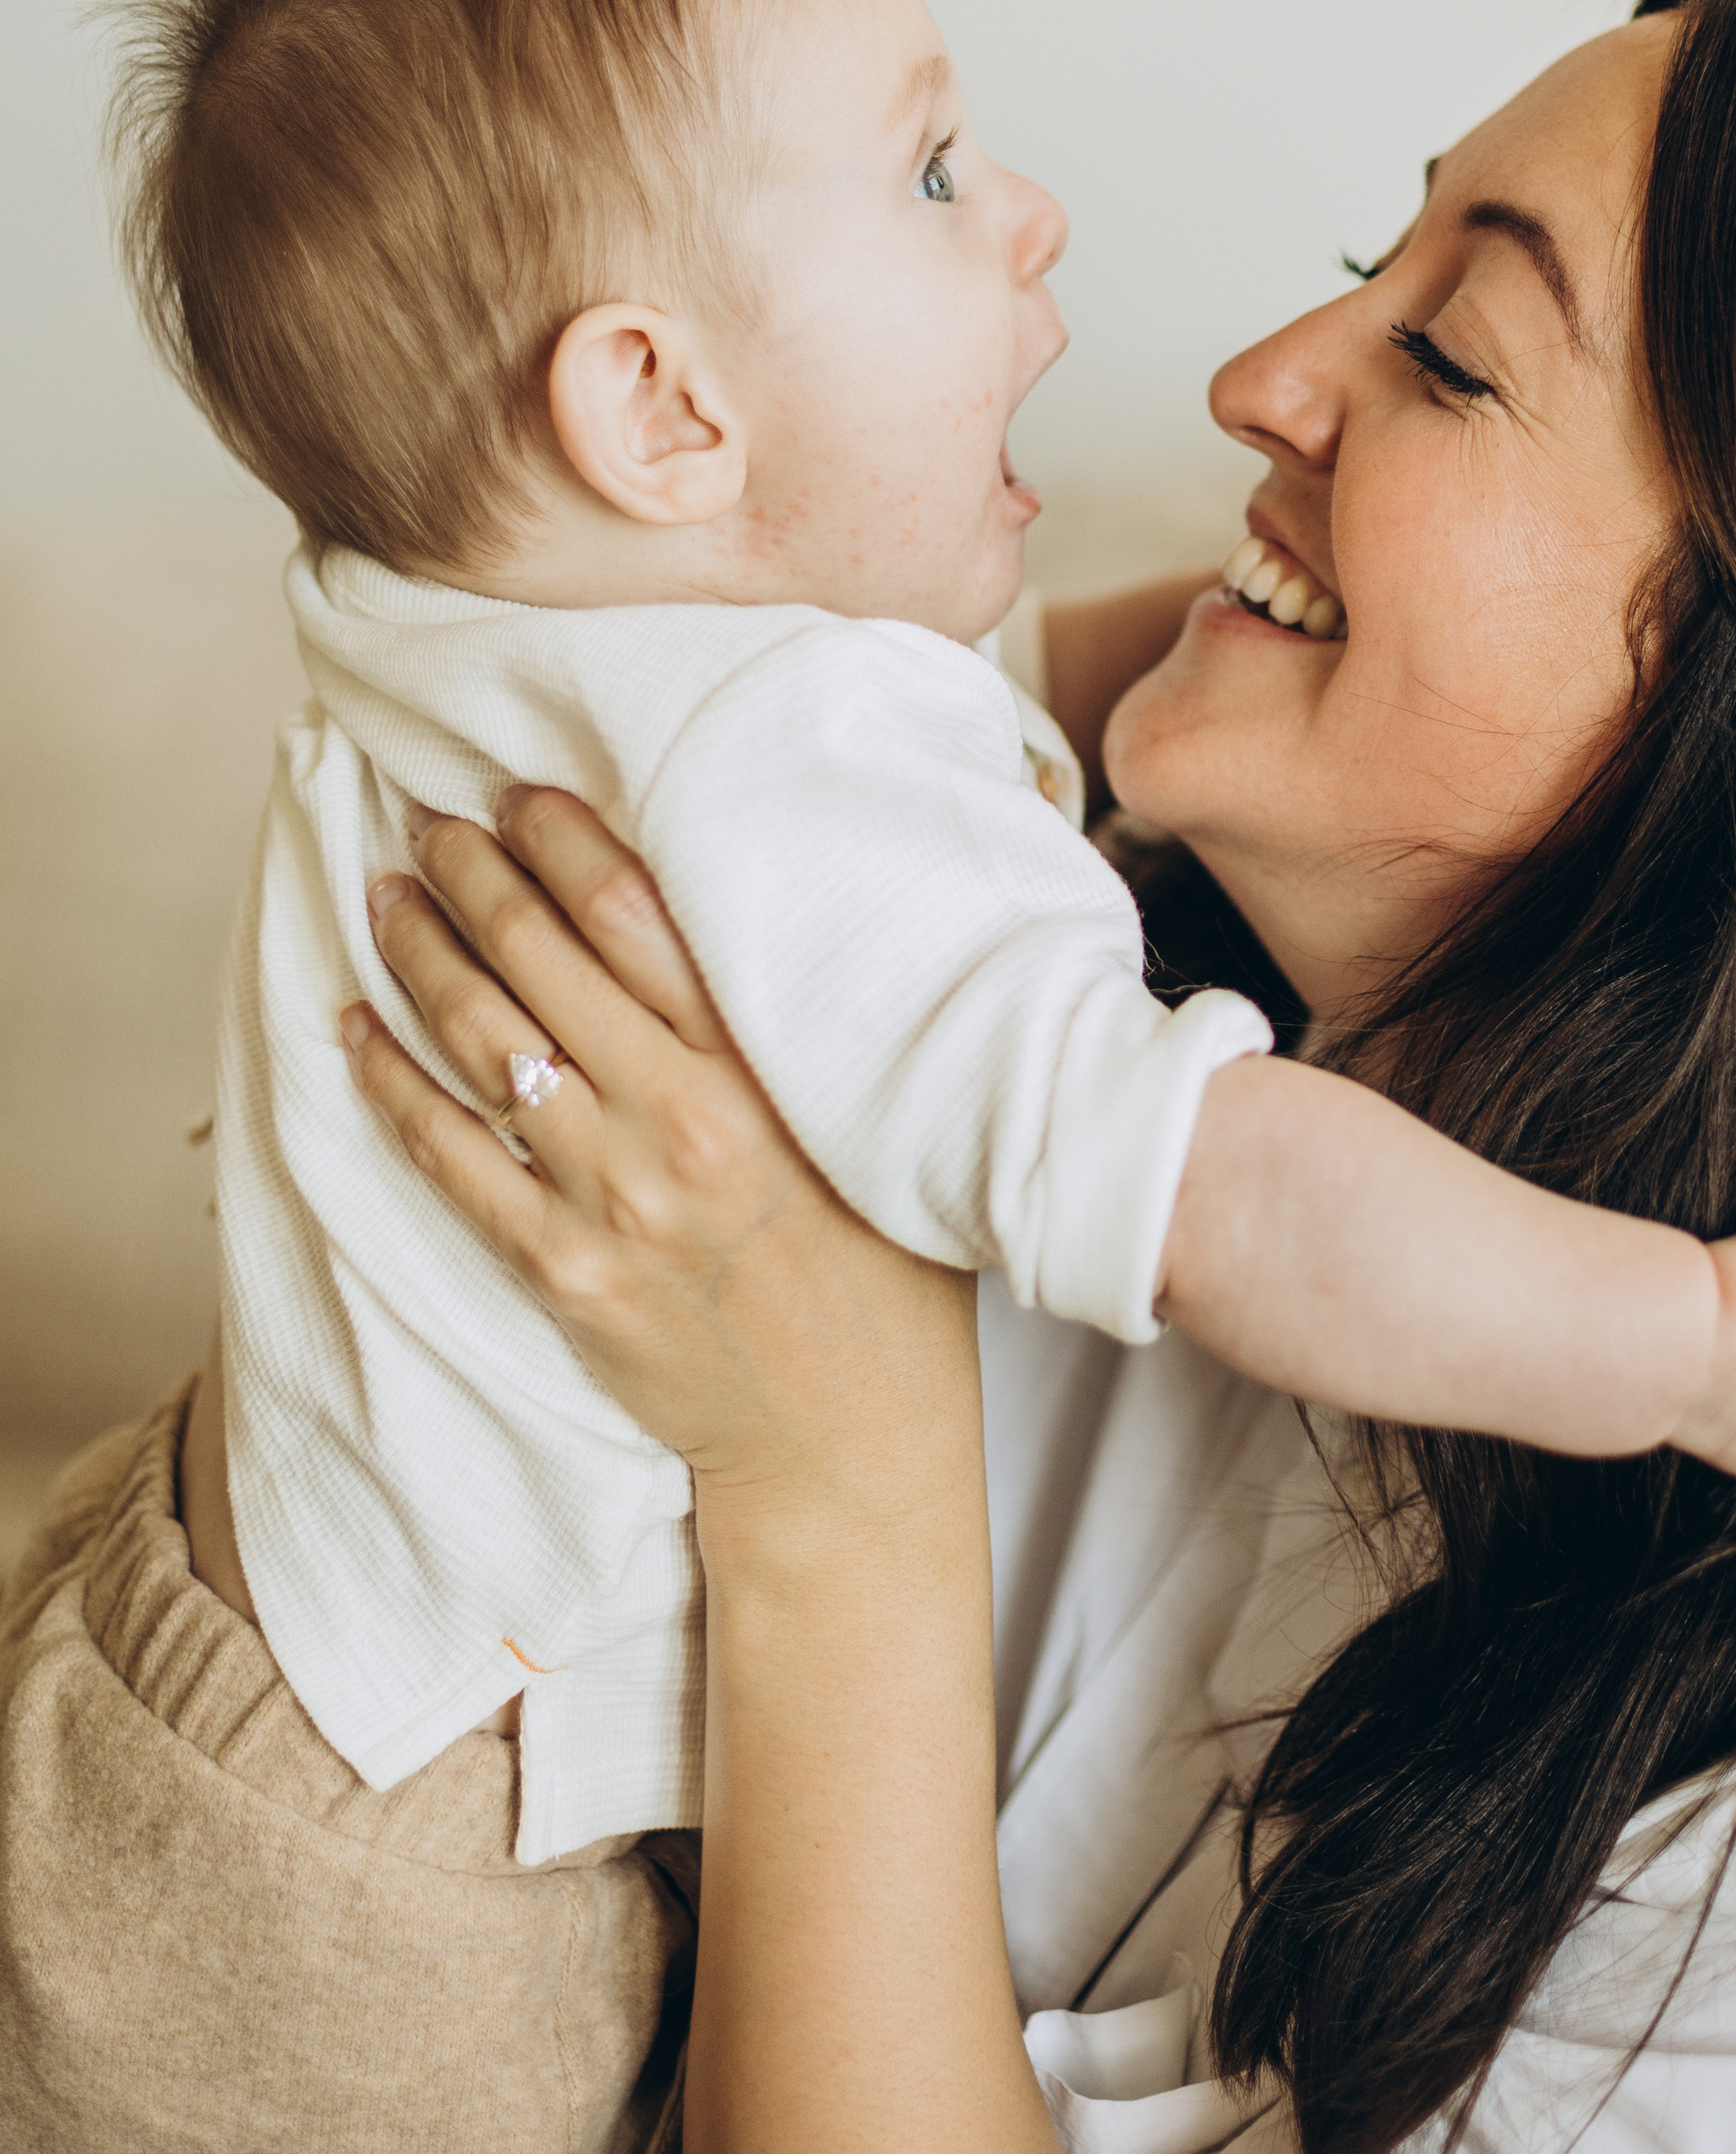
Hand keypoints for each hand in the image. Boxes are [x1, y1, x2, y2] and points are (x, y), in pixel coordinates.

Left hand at [343, 790, 983, 1557]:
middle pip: (541, 959)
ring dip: (420, 956)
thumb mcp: (873, 1122)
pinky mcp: (562, 1269)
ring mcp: (612, 1198)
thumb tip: (747, 912)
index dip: (563, 840)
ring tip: (387, 898)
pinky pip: (448, 1158)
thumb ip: (801, 1029)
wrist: (847, 1439)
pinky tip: (353, 1032)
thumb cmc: (885, 1273)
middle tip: (429, 821)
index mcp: (763, 1069)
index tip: (521, 794)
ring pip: (483, 1043)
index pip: (635, 915)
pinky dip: (390, 1084)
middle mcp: (681, 1120)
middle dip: (473, 876)